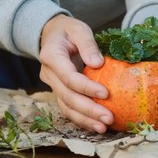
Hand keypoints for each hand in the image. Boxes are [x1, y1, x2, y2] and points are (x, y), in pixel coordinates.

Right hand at [39, 14, 113, 132]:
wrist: (51, 35)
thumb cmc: (68, 30)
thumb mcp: (78, 29)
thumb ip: (87, 44)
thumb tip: (98, 64)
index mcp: (51, 57)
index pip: (69, 77)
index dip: (86, 88)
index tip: (106, 94)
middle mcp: (49, 74)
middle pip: (67, 97)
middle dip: (88, 110)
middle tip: (108, 118)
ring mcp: (52, 85)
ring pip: (66, 107)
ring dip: (85, 120)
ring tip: (104, 128)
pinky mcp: (59, 92)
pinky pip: (69, 108)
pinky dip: (82, 119)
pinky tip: (97, 125)